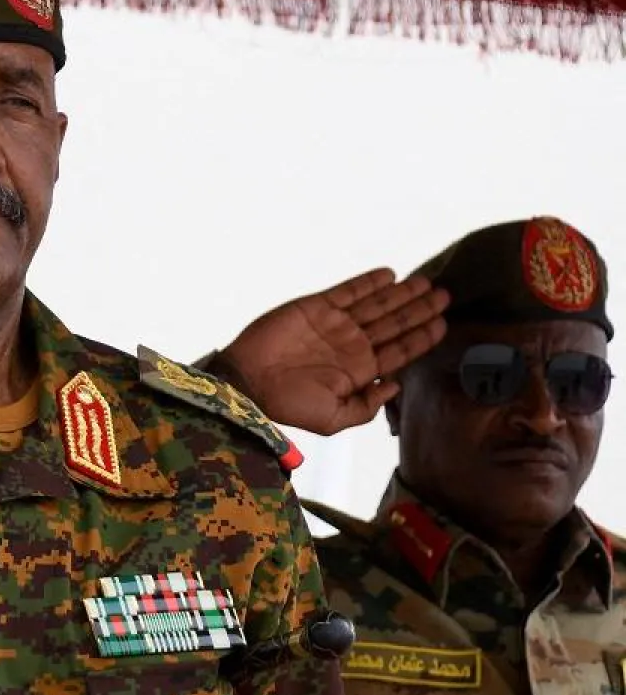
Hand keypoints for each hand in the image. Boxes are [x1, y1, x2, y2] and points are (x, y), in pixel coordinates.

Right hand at [218, 269, 448, 435]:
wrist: (248, 383)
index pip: (399, 351)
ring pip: (377, 305)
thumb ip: (366, 406)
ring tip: (426, 283)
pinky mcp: (316, 307)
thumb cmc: (287, 405)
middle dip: (420, 310)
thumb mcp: (333, 419)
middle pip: (394, 324)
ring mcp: (334, 324)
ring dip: (402, 294)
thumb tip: (396, 386)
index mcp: (358, 371)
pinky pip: (348, 291)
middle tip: (445, 296)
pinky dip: (368, 283)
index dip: (422, 338)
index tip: (443, 324)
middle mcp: (350, 345)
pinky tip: (389, 275)